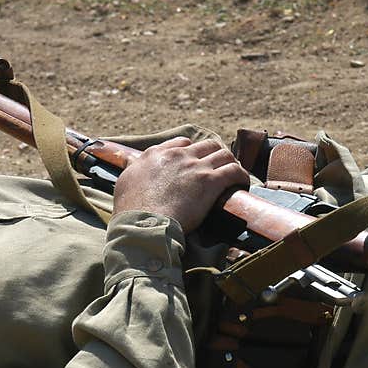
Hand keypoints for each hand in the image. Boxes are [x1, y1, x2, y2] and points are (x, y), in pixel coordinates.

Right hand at [112, 137, 249, 232]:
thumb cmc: (131, 210)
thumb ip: (132, 170)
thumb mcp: (125, 182)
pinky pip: (234, 171)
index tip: (196, 164)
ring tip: (233, 178)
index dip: (192, 153)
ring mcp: (195, 166)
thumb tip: (133, 165)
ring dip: (231, 164)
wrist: (142, 223)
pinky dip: (241, 177)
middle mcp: (177, 155)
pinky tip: (241, 185)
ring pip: (223, 154)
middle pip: (206, 145)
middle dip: (215, 156)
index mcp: (156, 154)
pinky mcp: (210, 181)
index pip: (182, 144)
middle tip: (219, 170)